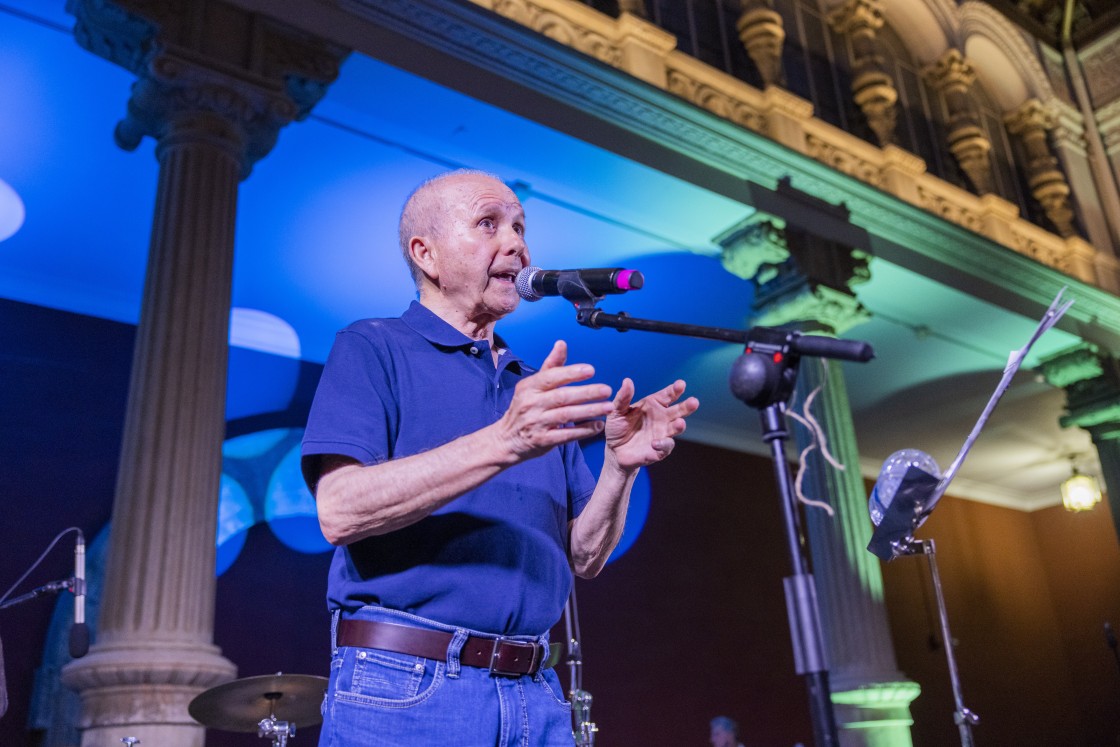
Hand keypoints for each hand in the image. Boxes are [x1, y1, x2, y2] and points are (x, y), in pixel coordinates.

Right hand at [496, 340, 614, 460]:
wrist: (507, 439)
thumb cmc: (525, 407)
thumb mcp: (532, 386)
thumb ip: (551, 366)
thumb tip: (562, 343)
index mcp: (529, 387)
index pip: (551, 377)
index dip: (571, 373)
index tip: (591, 370)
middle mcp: (531, 404)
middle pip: (562, 396)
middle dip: (586, 393)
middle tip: (607, 389)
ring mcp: (536, 423)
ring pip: (566, 415)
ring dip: (589, 411)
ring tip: (609, 407)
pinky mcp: (542, 441)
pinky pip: (566, 435)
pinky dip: (583, 430)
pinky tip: (598, 425)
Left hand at [604, 378, 698, 471]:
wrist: (614, 451)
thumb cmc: (617, 427)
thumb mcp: (616, 411)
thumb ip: (623, 397)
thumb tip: (627, 381)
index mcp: (653, 405)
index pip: (668, 395)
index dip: (675, 390)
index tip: (681, 384)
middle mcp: (662, 418)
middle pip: (678, 410)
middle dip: (687, 406)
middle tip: (694, 402)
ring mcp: (662, 433)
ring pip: (676, 428)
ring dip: (679, 426)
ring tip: (680, 423)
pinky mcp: (659, 450)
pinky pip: (665, 446)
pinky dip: (663, 444)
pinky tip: (655, 443)